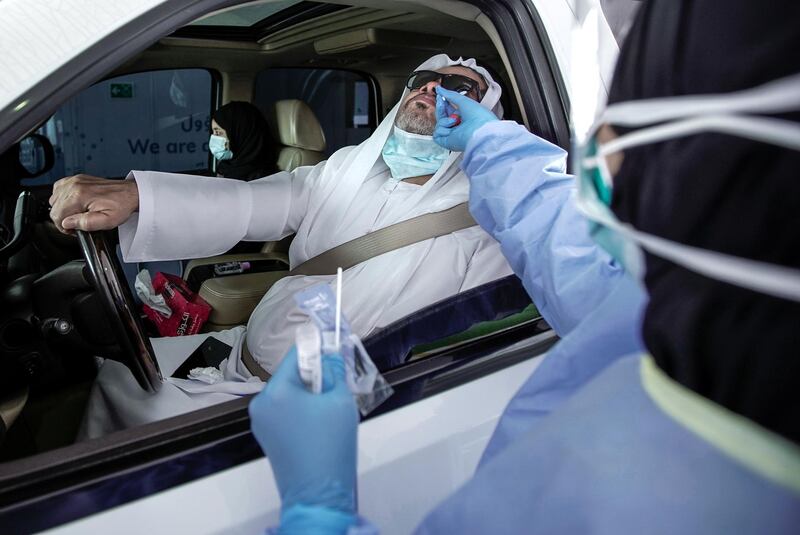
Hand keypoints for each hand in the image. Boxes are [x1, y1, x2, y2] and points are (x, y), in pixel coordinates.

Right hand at [49, 174, 138, 233]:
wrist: (131, 193)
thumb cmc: (122, 206)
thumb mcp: (106, 221)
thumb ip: (85, 223)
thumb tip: (67, 223)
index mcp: (79, 195)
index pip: (56, 215)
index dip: (64, 227)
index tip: (74, 229)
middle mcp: (75, 185)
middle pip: (54, 207)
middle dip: (64, 219)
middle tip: (78, 223)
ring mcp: (75, 180)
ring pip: (54, 198)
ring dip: (63, 209)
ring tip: (78, 214)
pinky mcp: (77, 178)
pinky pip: (59, 189)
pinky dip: (63, 198)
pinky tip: (74, 204)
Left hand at [249, 347, 357, 514]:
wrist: (318, 495)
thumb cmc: (330, 446)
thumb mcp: (340, 400)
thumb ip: (334, 370)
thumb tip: (331, 353)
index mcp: (275, 391)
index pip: (296, 355)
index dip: (317, 347)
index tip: (334, 344)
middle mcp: (261, 405)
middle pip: (291, 376)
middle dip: (316, 376)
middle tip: (339, 384)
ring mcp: (262, 423)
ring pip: (290, 395)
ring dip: (311, 394)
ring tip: (333, 408)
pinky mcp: (268, 438)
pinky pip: (286, 412)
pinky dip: (304, 411)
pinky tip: (322, 423)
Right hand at [434, 86, 497, 151]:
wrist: (481, 130)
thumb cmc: (479, 116)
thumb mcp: (463, 100)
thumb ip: (450, 95)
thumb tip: (439, 89)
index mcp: (464, 118)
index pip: (449, 111)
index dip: (444, 103)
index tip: (440, 96)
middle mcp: (458, 127)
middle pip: (442, 117)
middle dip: (441, 108)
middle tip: (441, 100)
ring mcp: (452, 135)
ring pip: (439, 124)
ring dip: (445, 120)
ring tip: (455, 120)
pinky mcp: (447, 142)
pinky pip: (437, 133)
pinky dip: (443, 129)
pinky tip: (452, 129)